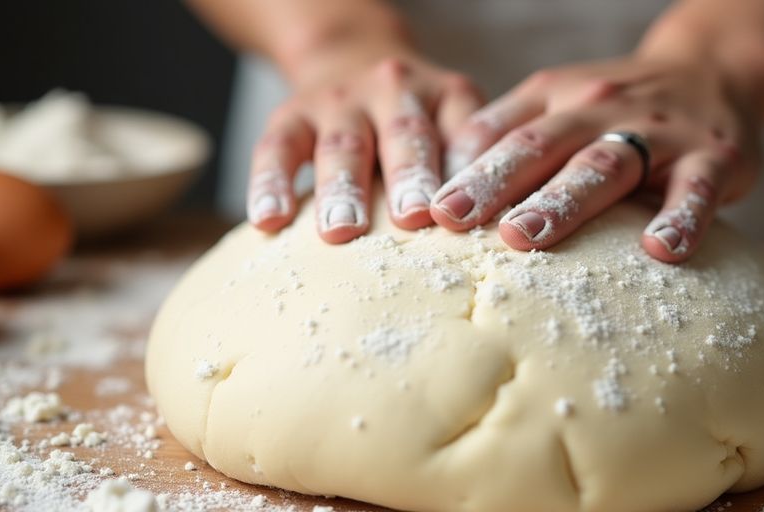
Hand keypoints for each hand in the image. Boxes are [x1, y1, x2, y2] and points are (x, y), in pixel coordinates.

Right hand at [247, 51, 482, 242]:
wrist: (352, 59)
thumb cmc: (418, 123)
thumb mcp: (455, 125)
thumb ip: (472, 169)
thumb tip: (494, 228)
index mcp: (446, 96)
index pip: (464, 131)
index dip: (467, 168)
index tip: (468, 209)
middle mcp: (394, 89)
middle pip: (404, 133)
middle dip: (408, 175)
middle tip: (411, 216)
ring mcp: (340, 100)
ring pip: (341, 142)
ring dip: (342, 187)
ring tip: (340, 230)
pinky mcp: (291, 114)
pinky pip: (277, 148)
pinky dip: (270, 183)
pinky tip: (268, 221)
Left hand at [433, 51, 761, 262]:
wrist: (715, 70)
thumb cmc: (619, 105)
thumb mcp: (560, 101)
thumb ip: (508, 131)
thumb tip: (442, 182)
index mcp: (557, 97)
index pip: (501, 132)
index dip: (460, 169)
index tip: (423, 211)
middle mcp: (600, 108)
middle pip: (542, 145)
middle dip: (494, 183)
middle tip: (452, 221)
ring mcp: (658, 132)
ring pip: (605, 165)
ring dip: (563, 202)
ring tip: (524, 239)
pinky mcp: (714, 158)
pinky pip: (696, 189)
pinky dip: (679, 217)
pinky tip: (660, 250)